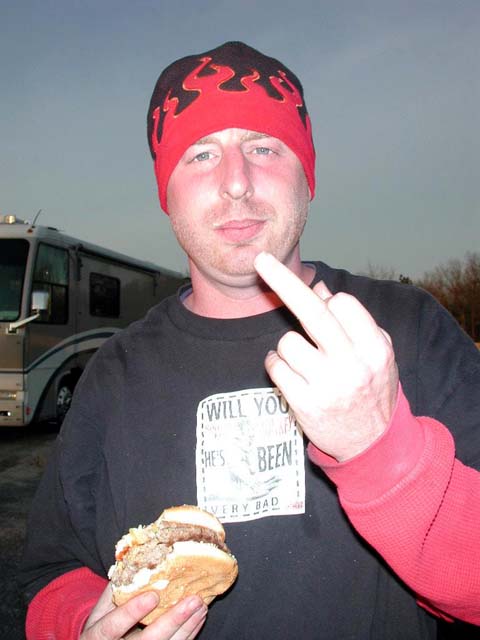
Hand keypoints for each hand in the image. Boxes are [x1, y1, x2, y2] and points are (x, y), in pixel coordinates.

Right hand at [81, 583, 206, 638]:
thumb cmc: (103, 622)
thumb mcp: (100, 608)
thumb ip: (116, 588)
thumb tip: (136, 559)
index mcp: (98, 635)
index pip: (113, 626)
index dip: (133, 612)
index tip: (154, 595)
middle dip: (173, 620)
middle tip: (193, 600)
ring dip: (187, 626)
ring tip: (201, 605)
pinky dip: (189, 634)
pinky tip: (198, 617)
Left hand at [254, 252, 398, 461]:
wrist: (372, 444)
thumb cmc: (372, 388)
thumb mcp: (377, 353)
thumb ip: (352, 321)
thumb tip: (319, 290)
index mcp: (375, 348)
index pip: (341, 304)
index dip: (327, 303)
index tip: (318, 299)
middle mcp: (353, 366)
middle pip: (312, 312)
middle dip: (283, 280)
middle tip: (261, 260)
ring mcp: (327, 387)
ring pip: (287, 342)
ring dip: (288, 347)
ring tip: (304, 363)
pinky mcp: (304, 404)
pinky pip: (275, 367)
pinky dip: (276, 365)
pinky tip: (291, 375)